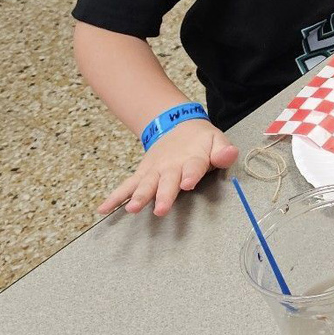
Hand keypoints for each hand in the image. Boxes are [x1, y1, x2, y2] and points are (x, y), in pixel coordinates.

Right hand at [99, 120, 238, 215]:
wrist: (179, 125)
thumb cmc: (202, 140)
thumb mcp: (217, 140)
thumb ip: (223, 150)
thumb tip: (230, 154)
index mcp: (192, 158)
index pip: (193, 167)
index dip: (191, 175)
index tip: (187, 184)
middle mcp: (171, 165)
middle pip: (167, 180)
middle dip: (163, 195)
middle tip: (160, 209)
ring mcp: (155, 170)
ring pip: (145, 184)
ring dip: (139, 196)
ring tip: (132, 209)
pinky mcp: (143, 173)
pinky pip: (127, 186)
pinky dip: (115, 197)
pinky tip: (104, 209)